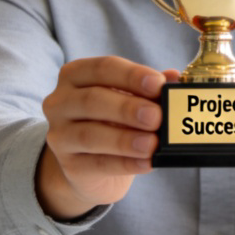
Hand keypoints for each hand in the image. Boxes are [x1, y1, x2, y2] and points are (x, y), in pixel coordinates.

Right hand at [37, 56, 177, 220]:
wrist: (90, 165)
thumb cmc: (112, 120)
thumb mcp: (130, 99)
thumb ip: (150, 88)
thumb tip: (174, 77)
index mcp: (75, 75)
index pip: (102, 68)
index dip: (131, 75)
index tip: (158, 84)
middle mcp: (60, 102)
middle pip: (93, 100)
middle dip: (127, 108)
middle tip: (156, 116)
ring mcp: (60, 135)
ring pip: (90, 135)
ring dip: (124, 140)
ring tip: (152, 143)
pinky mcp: (69, 166)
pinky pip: (97, 164)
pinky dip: (125, 164)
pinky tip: (146, 162)